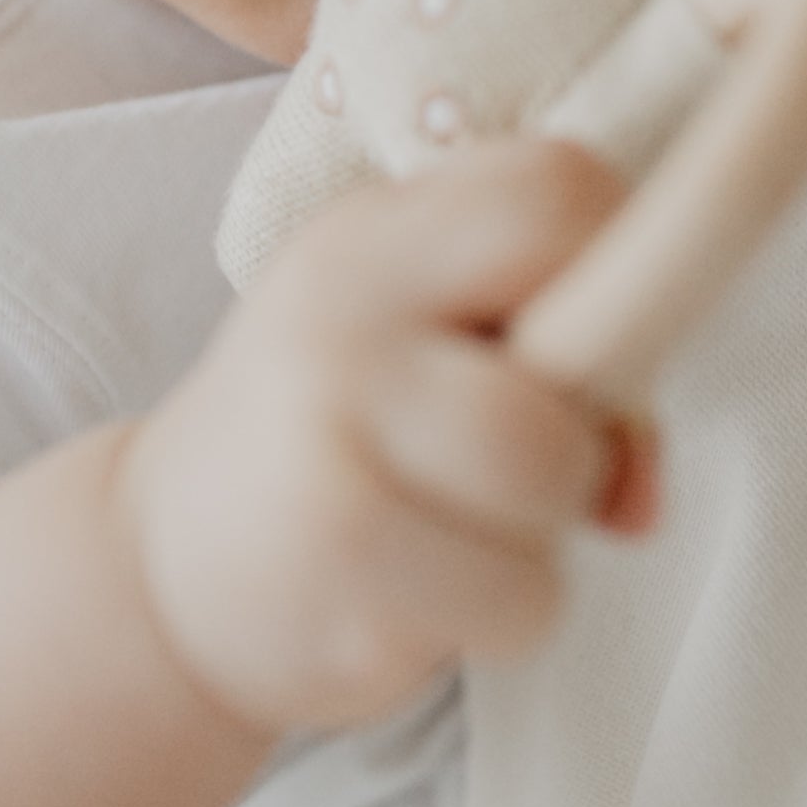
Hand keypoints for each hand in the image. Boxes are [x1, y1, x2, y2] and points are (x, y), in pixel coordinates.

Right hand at [122, 136, 645, 732]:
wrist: (166, 569)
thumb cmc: (332, 445)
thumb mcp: (412, 355)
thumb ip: (559, 366)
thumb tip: (640, 496)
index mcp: (370, 240)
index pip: (555, 188)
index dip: (630, 254)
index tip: (603, 329)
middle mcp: (341, 318)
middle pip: (580, 345)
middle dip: (579, 439)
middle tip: (508, 472)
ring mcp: (330, 437)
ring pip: (554, 480)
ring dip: (540, 537)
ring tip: (457, 538)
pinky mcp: (340, 558)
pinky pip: (521, 600)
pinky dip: (502, 617)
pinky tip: (418, 598)